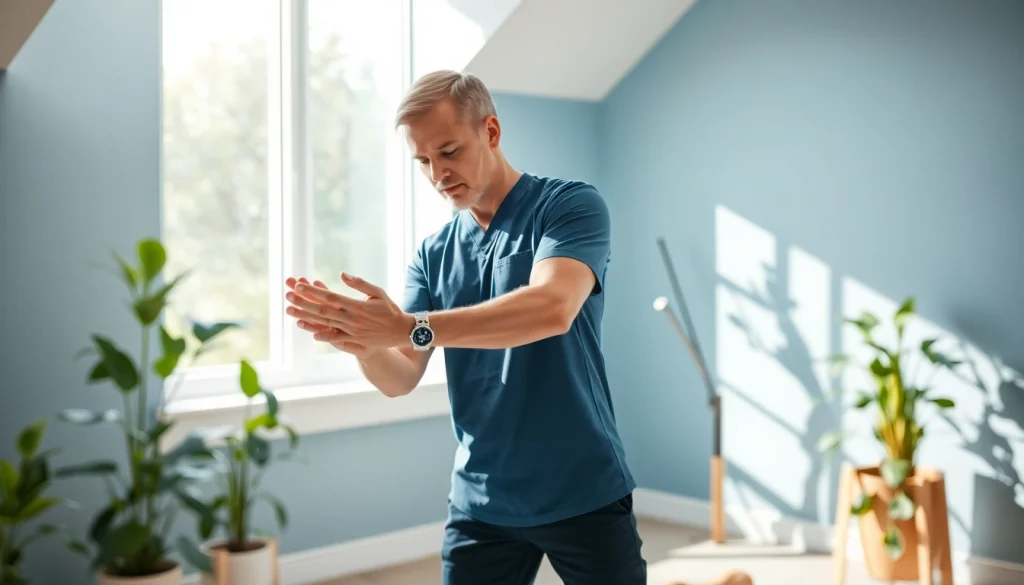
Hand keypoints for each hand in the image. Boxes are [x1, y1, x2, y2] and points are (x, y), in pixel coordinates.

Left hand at [284, 272, 414, 351]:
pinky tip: (309, 331)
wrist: (401, 332)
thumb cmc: (390, 310)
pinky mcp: (353, 340)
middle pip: (323, 310)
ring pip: (324, 323)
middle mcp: (351, 319)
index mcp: (356, 306)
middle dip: (304, 303)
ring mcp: (351, 331)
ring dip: (306, 317)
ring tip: (290, 311)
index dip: (314, 291)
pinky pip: (334, 337)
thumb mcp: (378, 292)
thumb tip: (342, 274)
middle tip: (288, 296)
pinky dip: (322, 334)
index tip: (299, 285)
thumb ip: (360, 283)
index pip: (330, 297)